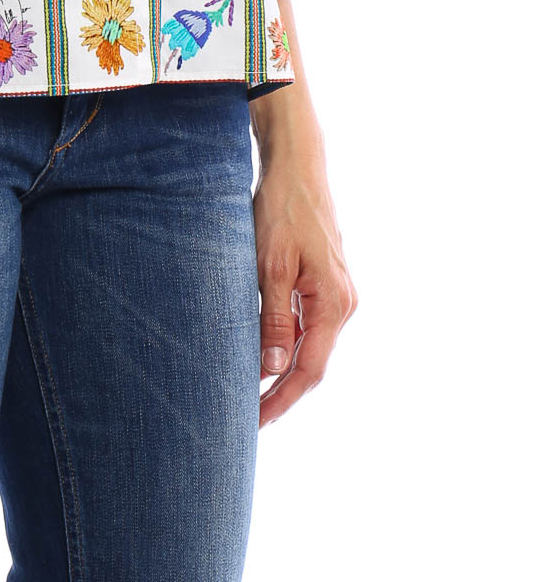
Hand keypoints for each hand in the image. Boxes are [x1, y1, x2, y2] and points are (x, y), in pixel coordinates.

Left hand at [252, 143, 357, 426]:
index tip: (255, 422)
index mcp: (334, 304)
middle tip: (246, 418)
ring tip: (248, 392)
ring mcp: (335, 294)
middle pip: (311, 363)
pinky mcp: (323, 282)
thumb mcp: (271, 264)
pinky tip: (262, 353)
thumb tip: (273, 368)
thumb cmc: (282, 209)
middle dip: (280, 391)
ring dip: (280, 369)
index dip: (281, 399)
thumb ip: (274, 317)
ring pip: (307, 345)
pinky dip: (284, 343)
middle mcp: (342, 304)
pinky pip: (305, 324)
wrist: (297, 166)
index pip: (308, 370)